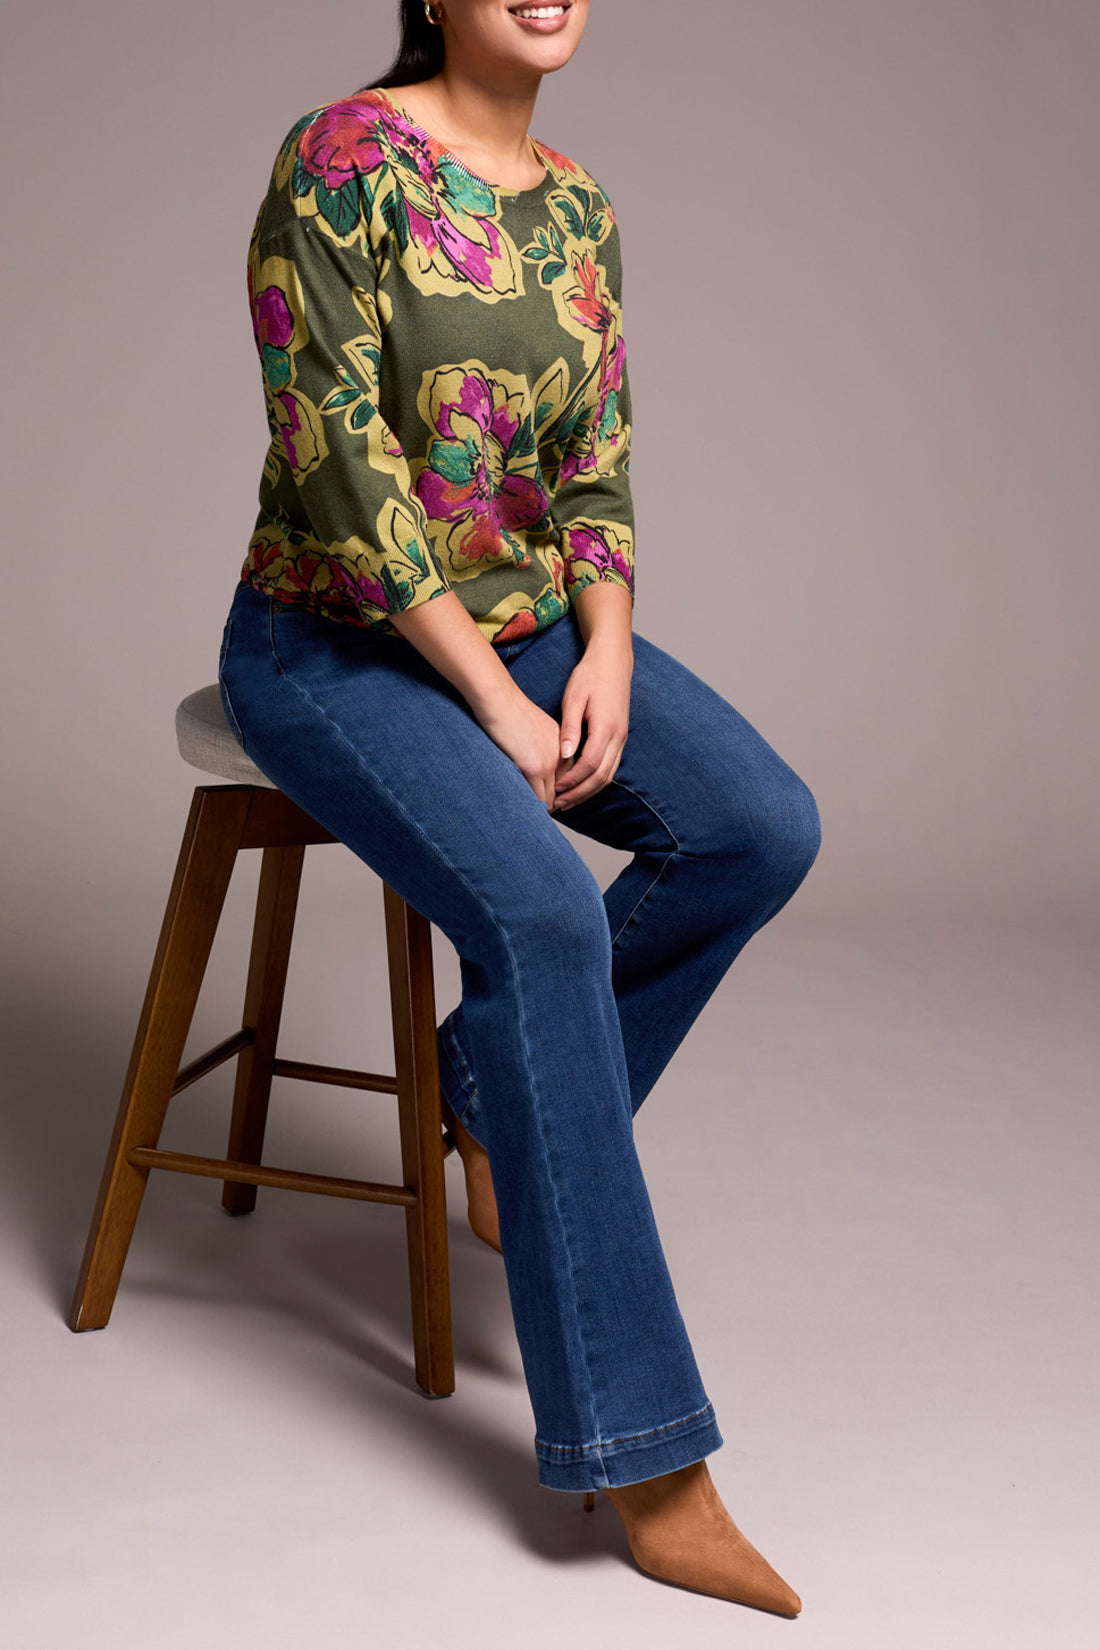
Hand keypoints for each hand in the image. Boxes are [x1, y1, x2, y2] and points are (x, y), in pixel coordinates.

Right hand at [474, 685, 567, 811]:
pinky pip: (537, 798)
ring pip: (551, 799)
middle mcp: (562, 755)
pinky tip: (523, 808)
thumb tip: (534, 764)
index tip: (547, 801)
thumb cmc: (509, 711)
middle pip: (563, 791)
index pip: (568, 778)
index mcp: (564, 745)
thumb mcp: (536, 728)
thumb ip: (543, 746)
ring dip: (542, 809)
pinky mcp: (533, 768)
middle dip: (554, 804)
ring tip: (531, 817)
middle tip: (539, 814)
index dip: (558, 792)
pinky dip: (532, 807)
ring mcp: (549, 763)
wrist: (499, 700)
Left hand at [552, 634, 632, 810]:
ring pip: (609, 776)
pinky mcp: (620, 738)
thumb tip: (564, 755)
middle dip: (580, 794)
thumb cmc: (589, 677)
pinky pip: (611, 767)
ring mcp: (622, 738)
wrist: (613, 662)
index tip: (554, 789)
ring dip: (588, 792)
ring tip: (567, 801)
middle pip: (601, 777)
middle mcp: (618, 737)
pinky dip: (596, 781)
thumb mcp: (574, 699)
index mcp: (606, 727)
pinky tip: (579, 786)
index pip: (590, 764)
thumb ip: (569, 728)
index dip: (572, 780)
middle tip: (558, 804)